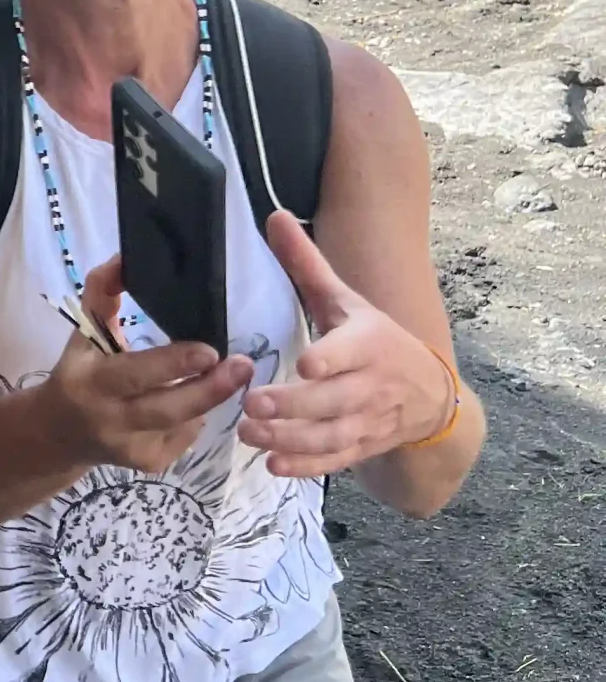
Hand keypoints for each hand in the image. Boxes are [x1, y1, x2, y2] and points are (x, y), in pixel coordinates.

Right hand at [42, 257, 252, 475]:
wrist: (58, 434)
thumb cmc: (78, 371)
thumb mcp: (83, 332)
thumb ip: (101, 293)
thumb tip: (126, 258)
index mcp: (89, 381)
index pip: (134, 374)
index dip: (173, 365)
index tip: (209, 350)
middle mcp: (109, 419)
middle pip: (168, 408)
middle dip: (210, 389)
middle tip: (243, 366)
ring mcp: (131, 448)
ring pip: (183, 424)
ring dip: (208, 397)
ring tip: (232, 375)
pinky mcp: (149, 463)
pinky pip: (186, 436)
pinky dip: (195, 415)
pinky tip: (191, 400)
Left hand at [238, 213, 454, 477]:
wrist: (431, 395)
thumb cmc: (374, 339)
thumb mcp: (346, 301)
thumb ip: (308, 264)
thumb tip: (272, 214)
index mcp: (369, 343)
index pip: (352, 351)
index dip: (332, 359)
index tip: (306, 365)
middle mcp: (372, 385)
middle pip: (335, 400)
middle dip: (295, 405)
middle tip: (252, 404)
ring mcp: (369, 420)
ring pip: (332, 434)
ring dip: (291, 439)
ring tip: (250, 434)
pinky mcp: (363, 446)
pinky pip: (336, 460)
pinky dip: (307, 466)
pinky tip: (274, 466)